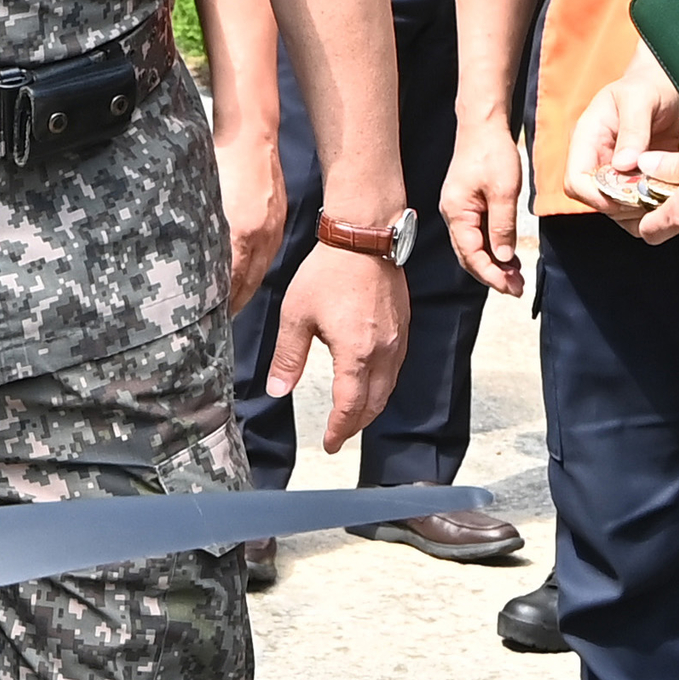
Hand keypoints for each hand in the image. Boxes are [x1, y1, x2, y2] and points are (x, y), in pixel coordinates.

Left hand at [214, 131, 286, 309]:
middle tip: (213, 325)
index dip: (217, 304)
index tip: (203, 320)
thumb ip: (197, 228)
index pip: (229, 282)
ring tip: (227, 309)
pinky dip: (254, 273)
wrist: (252, 135)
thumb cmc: (221, 159)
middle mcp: (260, 236)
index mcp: (239, 232)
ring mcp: (273, 230)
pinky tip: (243, 279)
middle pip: (246, 284)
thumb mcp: (201, 195)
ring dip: (243, 293)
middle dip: (231, 307)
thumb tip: (182, 257)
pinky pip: (267, 258)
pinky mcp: (278, 222)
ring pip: (259, 273)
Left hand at [267, 242, 408, 449]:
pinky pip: (395, 368)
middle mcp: (383, 351)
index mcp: (356, 354)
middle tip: (339, 435)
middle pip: (374, 404)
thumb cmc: (329, 271)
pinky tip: (368, 382)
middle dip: (356, 424)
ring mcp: (396, 339)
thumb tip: (277, 390)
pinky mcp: (401, 326)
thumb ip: (288, 357)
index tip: (330, 444)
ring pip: (388, 388)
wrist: (363, 236)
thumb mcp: (296, 316)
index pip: (351, 407)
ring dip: (371, 406)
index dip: (339, 431)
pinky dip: (382, 385)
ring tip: (352, 415)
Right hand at [444, 113, 528, 297]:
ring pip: (474, 247)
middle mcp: (453, 214)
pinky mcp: (467, 204)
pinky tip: (508, 256)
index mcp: (457, 212)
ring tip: (516, 278)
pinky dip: (493, 247)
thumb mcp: (504, 191)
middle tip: (517, 289)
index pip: (471, 255)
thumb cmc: (492, 152)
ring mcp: (459, 210)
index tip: (511, 288)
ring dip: (494, 264)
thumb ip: (503, 226)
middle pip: (469, 255)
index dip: (491, 275)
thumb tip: (503, 256)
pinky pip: (477, 234)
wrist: (483, 125)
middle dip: (492, 275)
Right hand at [567, 56, 678, 215]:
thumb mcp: (640, 100)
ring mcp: (612, 170)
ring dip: (635, 211)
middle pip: (593, 198)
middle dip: (619, 206)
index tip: (625, 197)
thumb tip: (623, 164)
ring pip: (612, 206)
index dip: (595, 195)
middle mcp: (595, 158)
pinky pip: (631, 204)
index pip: (575, 180)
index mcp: (586, 138)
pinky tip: (664, 201)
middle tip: (650, 201)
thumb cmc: (647, 86)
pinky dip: (646, 209)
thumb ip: (633, 130)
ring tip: (660, 202)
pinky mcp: (631, 178)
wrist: (663, 87)